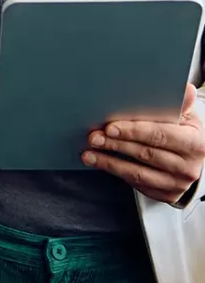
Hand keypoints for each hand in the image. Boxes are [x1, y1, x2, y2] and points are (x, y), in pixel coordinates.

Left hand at [83, 83, 204, 204]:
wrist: (191, 157)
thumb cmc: (182, 131)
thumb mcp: (183, 116)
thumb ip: (178, 104)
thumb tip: (185, 88)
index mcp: (194, 143)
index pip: (159, 135)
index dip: (133, 131)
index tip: (110, 127)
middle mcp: (188, 167)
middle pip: (145, 154)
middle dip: (115, 144)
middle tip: (93, 137)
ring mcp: (177, 183)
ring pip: (137, 173)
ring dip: (109, 162)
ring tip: (89, 153)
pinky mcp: (165, 194)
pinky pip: (136, 184)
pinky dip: (115, 172)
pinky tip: (100, 162)